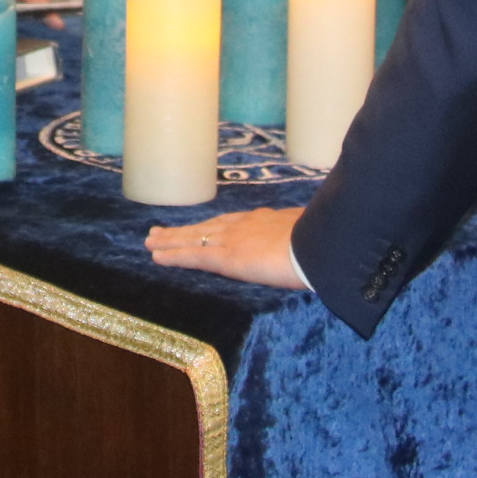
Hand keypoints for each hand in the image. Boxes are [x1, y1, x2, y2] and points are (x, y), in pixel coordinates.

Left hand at [146, 207, 309, 288]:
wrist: (322, 243)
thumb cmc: (324, 241)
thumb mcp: (312, 233)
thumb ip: (303, 238)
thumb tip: (314, 245)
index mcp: (263, 220)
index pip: (229, 223)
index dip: (211, 226)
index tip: (199, 227)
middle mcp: (242, 225)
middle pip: (205, 227)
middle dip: (183, 231)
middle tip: (160, 231)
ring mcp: (232, 239)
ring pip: (192, 239)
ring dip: (170, 240)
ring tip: (151, 241)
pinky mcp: (227, 257)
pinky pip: (193, 257)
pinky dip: (173, 256)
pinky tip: (156, 257)